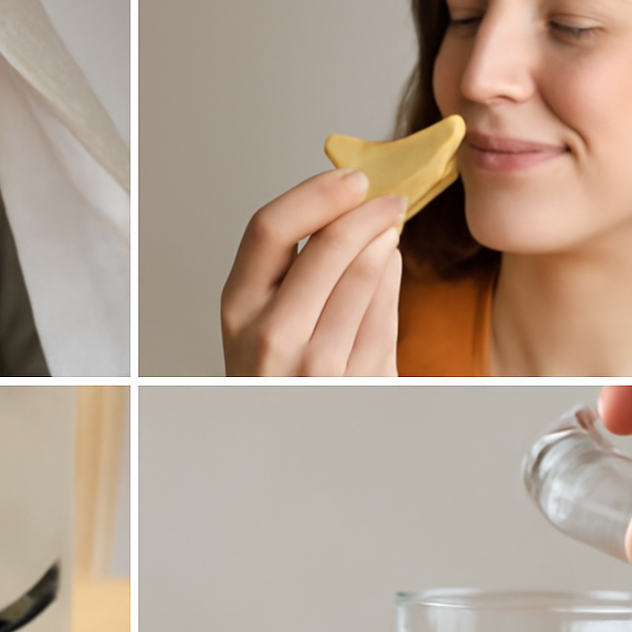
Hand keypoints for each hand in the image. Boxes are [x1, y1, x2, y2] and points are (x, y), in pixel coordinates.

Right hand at [221, 168, 404, 375]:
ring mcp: (316, 364)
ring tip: (389, 228)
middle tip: (389, 197)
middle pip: (327, 245)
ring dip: (385, 240)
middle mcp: (270, 336)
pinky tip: (390, 266)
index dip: (316, 193)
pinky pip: (388, 313)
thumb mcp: (261, 323)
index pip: (270, 228)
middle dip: (367, 210)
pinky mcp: (359, 381)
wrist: (288, 452)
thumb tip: (344, 206)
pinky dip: (393, 280)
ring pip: (366, 274)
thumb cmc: (277, 381)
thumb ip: (293, 271)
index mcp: (238, 309)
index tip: (349, 179)